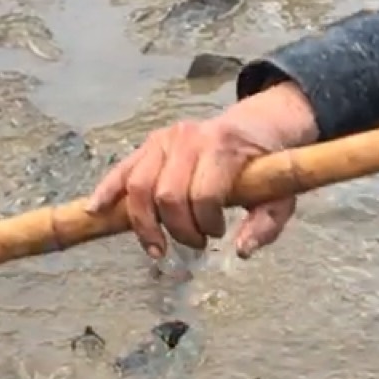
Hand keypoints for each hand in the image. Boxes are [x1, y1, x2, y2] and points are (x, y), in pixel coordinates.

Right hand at [88, 82, 320, 259]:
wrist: (256, 126)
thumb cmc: (266, 165)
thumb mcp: (282, 193)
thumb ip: (267, 224)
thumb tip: (241, 252)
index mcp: (223, 147)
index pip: (202, 194)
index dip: (206, 223)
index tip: (218, 233)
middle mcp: (189, 139)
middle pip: (167, 195)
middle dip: (178, 229)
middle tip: (195, 244)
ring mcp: (165, 140)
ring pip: (139, 186)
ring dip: (144, 223)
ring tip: (158, 248)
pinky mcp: (151, 145)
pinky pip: (123, 170)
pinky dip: (107, 191)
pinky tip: (96, 210)